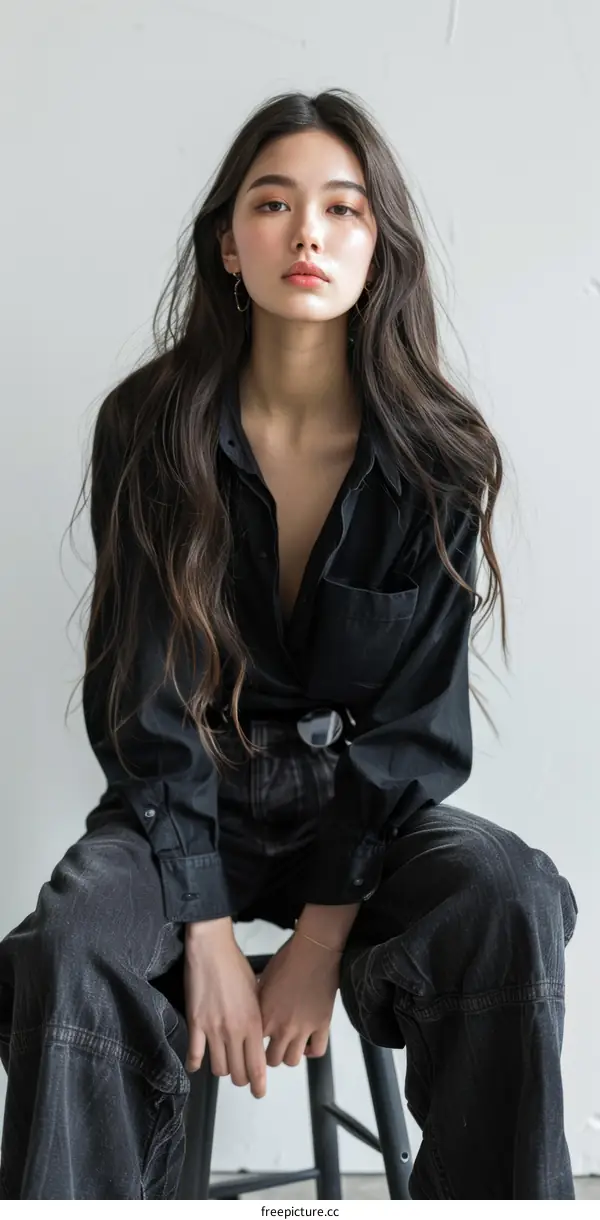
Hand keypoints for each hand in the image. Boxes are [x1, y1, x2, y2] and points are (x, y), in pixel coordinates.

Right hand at [184, 918, 266, 1098]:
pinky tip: (195, 1064)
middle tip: (240, 1076)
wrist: (212, 949)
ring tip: (222, 1064)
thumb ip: (256, 1018)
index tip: (259, 1092)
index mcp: (253, 1023)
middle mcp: (235, 1030)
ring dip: (221, 1070)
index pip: (257, 1065)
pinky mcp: (195, 1023)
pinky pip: (194, 1054)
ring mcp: (213, 1029)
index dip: (258, 1084)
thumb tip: (257, 1035)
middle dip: (240, 1079)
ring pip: (218, 1068)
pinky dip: (194, 1063)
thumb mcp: (256, 992)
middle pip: (238, 1072)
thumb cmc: (235, 965)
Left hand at [257, 931, 340, 1067]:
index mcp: (264, 1016)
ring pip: (292, 1060)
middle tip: (272, 1048)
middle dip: (270, 1056)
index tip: (254, 1048)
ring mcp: (303, 1028)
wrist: (313, 952)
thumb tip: (251, 1012)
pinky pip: (317, 1051)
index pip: (253, 1046)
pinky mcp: (322, 1025)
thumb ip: (258, 1003)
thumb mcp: (263, 980)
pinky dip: (312, 1050)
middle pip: (272, 1060)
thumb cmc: (287, 960)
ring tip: (290, 1045)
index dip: (252, 1048)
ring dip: (290, 1055)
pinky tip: (308, 1043)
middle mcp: (282, 1027)